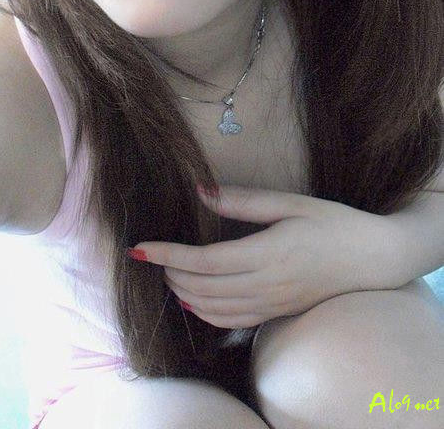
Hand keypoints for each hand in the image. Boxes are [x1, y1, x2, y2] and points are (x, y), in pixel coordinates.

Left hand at [128, 185, 403, 328]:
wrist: (373, 258)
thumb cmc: (333, 222)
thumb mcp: (291, 203)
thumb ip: (244, 200)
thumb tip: (201, 190)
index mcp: (269, 253)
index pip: (204, 261)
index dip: (167, 255)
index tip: (139, 248)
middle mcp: (267, 284)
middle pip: (202, 288)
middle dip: (169, 273)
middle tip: (150, 255)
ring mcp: (272, 303)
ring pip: (213, 310)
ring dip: (182, 294)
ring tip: (166, 273)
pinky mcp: (277, 313)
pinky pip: (233, 321)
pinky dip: (205, 314)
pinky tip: (193, 301)